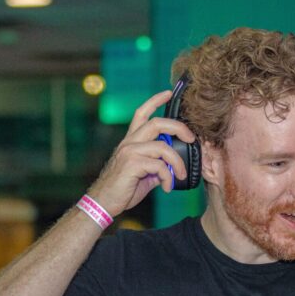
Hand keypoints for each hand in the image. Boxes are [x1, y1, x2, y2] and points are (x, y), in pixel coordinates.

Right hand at [87, 90, 196, 216]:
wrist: (103, 203)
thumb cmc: (122, 189)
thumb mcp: (143, 174)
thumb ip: (157, 165)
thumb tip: (174, 165)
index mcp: (130, 142)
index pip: (141, 113)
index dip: (155, 101)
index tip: (168, 93)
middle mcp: (129, 143)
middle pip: (157, 123)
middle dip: (178, 127)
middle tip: (191, 138)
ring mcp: (129, 152)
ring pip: (162, 146)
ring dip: (177, 162)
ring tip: (180, 175)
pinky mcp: (131, 164)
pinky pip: (159, 165)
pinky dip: (167, 177)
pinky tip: (167, 187)